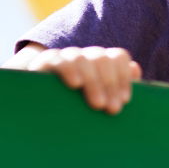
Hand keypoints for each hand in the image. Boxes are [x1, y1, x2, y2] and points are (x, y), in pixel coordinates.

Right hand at [26, 46, 141, 114]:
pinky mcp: (44, 63)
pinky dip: (68, 70)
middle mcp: (84, 57)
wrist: (34, 110)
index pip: (118, 57)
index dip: (123, 77)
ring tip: (98, 105)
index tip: (125, 101)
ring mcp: (64, 57)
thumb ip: (117, 86)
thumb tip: (135, 68)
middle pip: (102, 58)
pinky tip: (75, 84)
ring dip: (93, 82)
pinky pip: (57, 60)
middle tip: (113, 110)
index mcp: (100, 63)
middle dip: (111, 84)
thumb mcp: (99, 100)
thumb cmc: (75, 109)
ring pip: (82, 59)